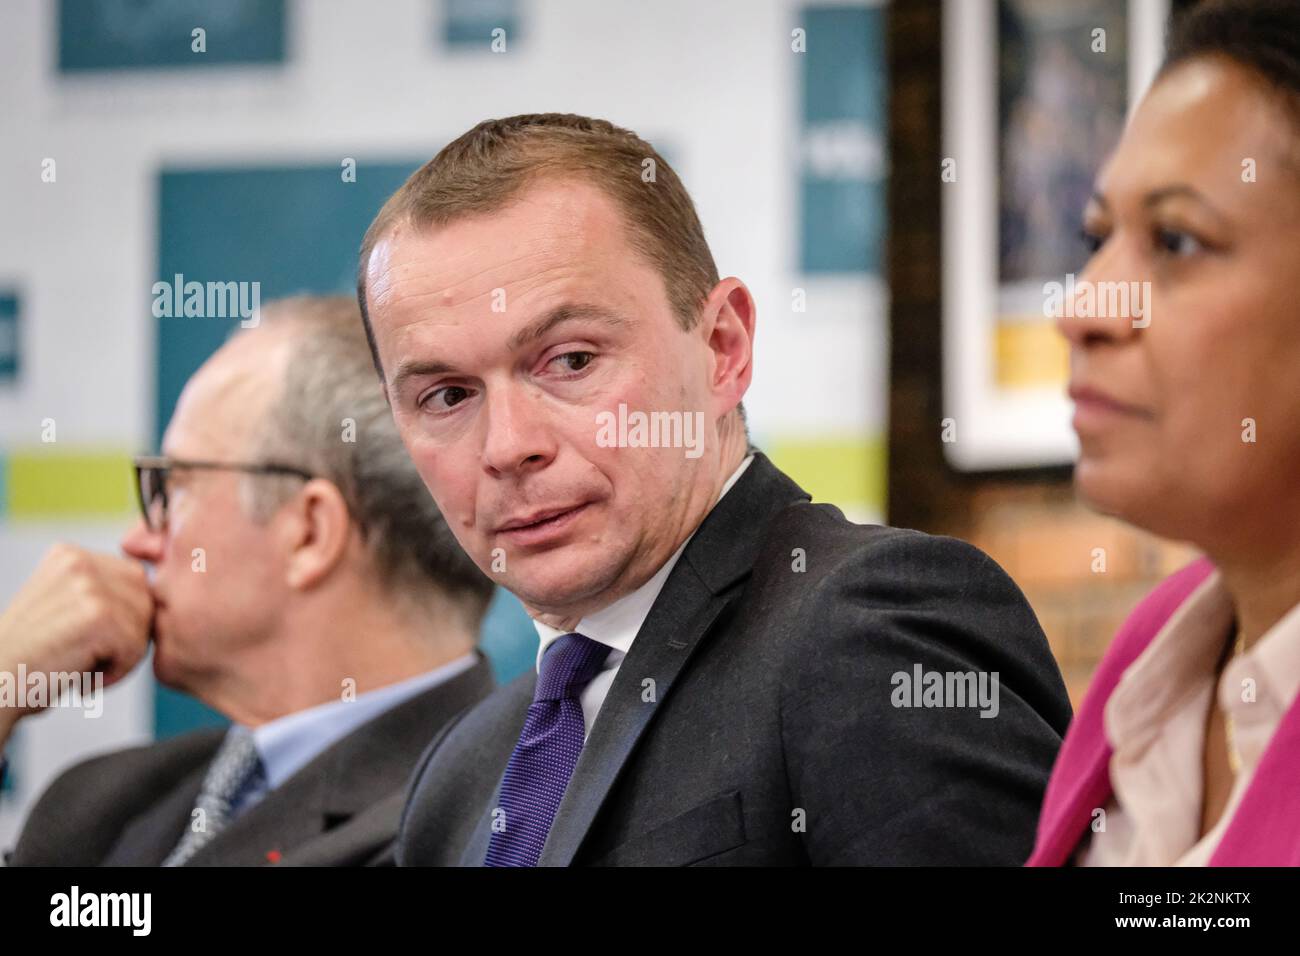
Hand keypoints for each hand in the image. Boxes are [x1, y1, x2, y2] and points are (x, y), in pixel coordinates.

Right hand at [0, 544, 153, 733]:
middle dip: (127, 636)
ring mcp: (88, 586)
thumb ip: (101, 591)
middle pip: (146, 599)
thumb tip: (163, 589)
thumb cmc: (31, 661)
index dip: (124, 619)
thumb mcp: (62, 609)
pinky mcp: (97, 615)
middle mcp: (78, 561)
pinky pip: (135, 649)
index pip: (135, 580)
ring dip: (121, 656)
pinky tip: (80, 676)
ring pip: (144, 625)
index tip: (86, 639)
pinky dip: (115, 673)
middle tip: (85, 656)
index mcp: (70, 555)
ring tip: (80, 664)